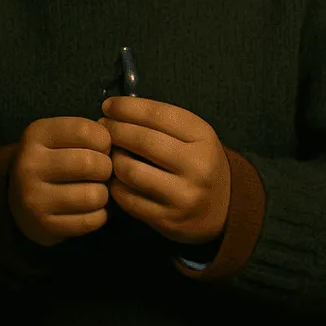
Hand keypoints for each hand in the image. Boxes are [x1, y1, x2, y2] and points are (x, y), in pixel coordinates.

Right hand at [7, 116, 113, 247]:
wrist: (19, 198)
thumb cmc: (54, 160)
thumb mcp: (61, 137)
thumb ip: (90, 134)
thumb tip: (121, 147)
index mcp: (36, 134)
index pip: (86, 131)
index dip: (105, 140)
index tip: (102, 148)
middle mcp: (30, 165)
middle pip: (92, 164)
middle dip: (107, 169)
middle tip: (102, 172)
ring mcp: (34, 198)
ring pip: (94, 195)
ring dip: (104, 194)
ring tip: (97, 190)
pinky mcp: (44, 225)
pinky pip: (91, 221)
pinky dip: (100, 215)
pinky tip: (91, 208)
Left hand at [99, 96, 229, 245]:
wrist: (224, 209)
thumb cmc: (199, 163)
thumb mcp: (195, 136)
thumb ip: (162, 122)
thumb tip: (117, 111)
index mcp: (204, 138)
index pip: (158, 115)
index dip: (127, 108)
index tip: (108, 106)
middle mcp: (197, 166)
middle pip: (143, 141)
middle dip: (115, 130)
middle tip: (102, 127)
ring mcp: (183, 196)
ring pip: (131, 171)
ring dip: (112, 158)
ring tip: (108, 152)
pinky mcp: (168, 220)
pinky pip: (128, 198)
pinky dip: (115, 184)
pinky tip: (113, 177)